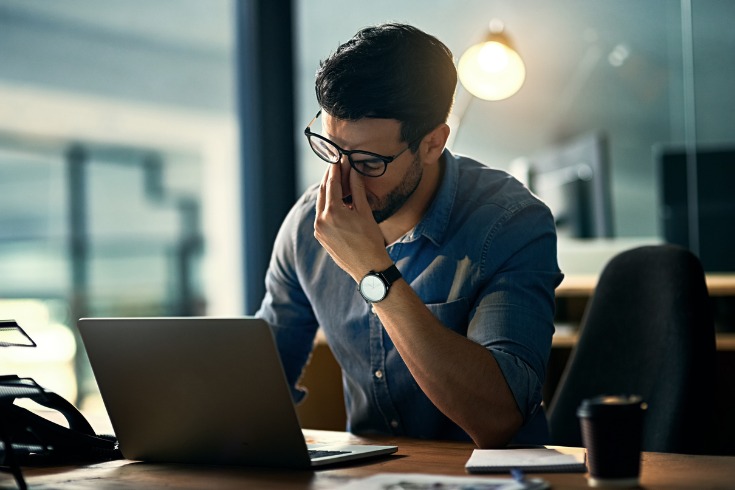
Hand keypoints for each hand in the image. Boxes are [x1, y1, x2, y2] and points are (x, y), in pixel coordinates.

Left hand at [314, 162, 391, 281]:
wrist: (368, 268)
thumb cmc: (371, 240)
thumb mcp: (365, 212)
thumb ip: (357, 189)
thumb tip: (353, 170)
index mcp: (333, 212)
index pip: (332, 183)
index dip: (336, 169)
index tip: (339, 158)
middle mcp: (321, 220)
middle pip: (323, 192)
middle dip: (329, 178)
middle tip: (336, 166)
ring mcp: (319, 230)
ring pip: (321, 204)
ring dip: (328, 191)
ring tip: (337, 181)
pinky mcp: (320, 237)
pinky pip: (321, 216)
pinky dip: (327, 206)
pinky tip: (336, 201)